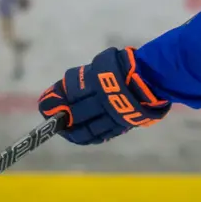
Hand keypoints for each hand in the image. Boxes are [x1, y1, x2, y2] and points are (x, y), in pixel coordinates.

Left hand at [38, 47, 169, 144]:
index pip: (69, 91)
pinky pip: (102, 134)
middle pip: (75, 112)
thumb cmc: (125, 66)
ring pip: (87, 129)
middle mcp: (104, 98)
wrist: (155, 77)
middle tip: (53, 119)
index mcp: (98, 79)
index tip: (45, 104)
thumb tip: (57, 94)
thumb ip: (84, 78)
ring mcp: (113, 113)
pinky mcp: (122, 123)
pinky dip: (90, 137)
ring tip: (66, 132)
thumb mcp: (102, 64)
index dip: (54, 99)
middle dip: (61, 117)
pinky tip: (83, 137)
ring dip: (73, 132)